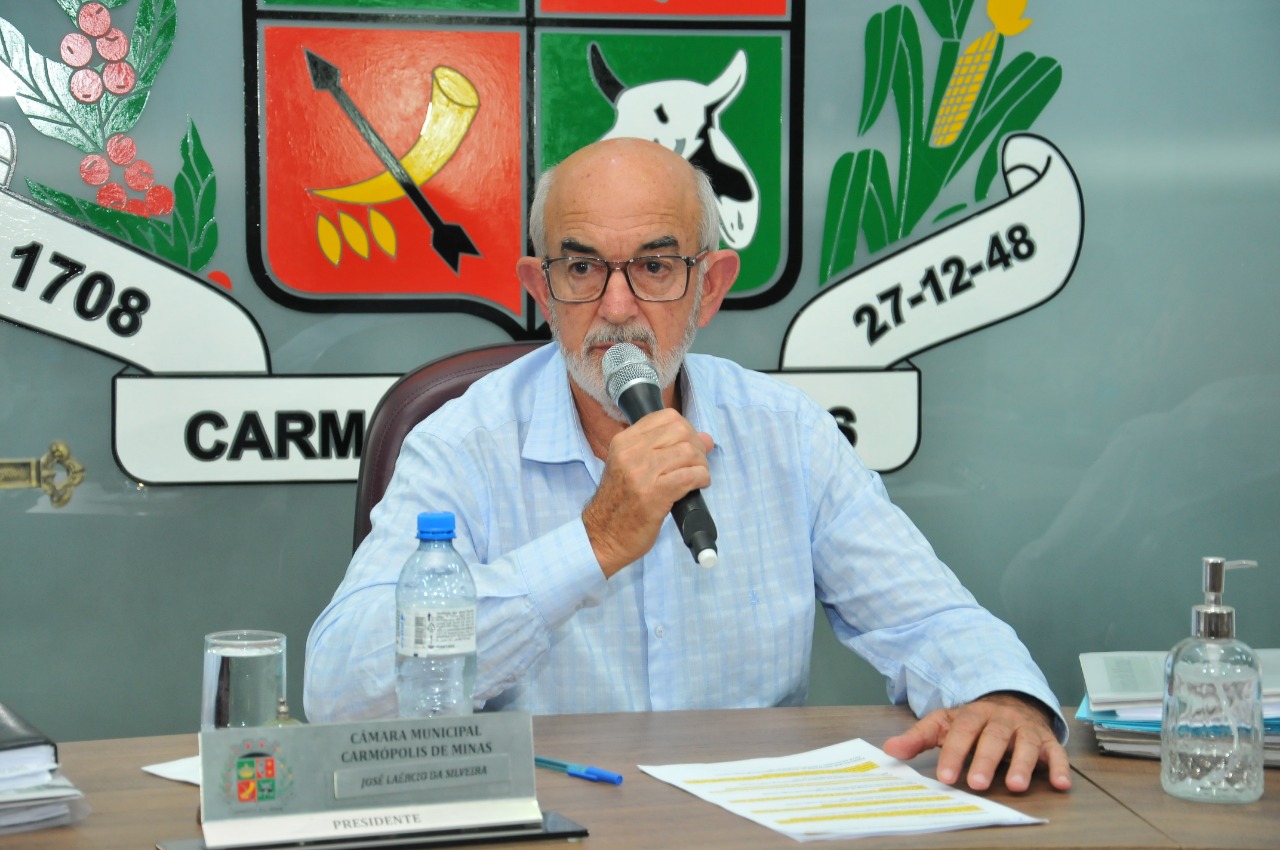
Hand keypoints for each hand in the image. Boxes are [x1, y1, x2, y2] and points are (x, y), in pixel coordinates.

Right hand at [583, 408, 713, 576]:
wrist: (604, 535)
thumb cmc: (621, 503)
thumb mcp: (634, 468)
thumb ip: (667, 449)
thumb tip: (706, 438)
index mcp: (624, 441)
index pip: (666, 417)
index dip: (686, 430)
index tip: (688, 446)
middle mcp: (630, 452)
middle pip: (681, 431)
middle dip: (697, 446)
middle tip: (695, 464)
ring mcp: (641, 473)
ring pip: (688, 452)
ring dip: (701, 465)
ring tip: (696, 477)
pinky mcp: (654, 494)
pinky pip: (690, 475)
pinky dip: (702, 478)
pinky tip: (698, 486)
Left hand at [882, 692, 1070, 791]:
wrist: (1011, 700)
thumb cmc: (973, 721)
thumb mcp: (944, 724)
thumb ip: (918, 738)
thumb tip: (888, 751)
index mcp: (973, 714)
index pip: (961, 731)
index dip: (954, 753)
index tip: (945, 777)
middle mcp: (1001, 719)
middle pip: (993, 737)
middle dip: (986, 760)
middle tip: (978, 783)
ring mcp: (1025, 728)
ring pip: (1026, 744)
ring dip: (1023, 764)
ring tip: (1016, 786)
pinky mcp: (1047, 739)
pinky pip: (1056, 752)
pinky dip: (1060, 767)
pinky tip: (1061, 784)